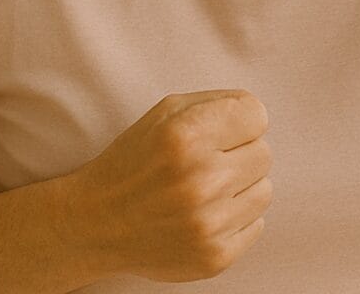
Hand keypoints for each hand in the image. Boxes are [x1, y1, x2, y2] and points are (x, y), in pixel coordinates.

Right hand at [67, 89, 273, 282]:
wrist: (95, 224)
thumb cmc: (135, 161)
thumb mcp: (166, 113)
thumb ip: (219, 103)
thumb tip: (259, 115)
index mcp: (185, 136)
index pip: (257, 115)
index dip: (238, 122)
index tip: (217, 134)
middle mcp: (199, 180)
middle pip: (263, 153)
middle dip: (237, 155)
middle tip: (204, 166)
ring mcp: (207, 223)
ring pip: (265, 190)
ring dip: (239, 189)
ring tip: (203, 192)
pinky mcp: (214, 257)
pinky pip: (257, 225)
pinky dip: (234, 219)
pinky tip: (202, 216)